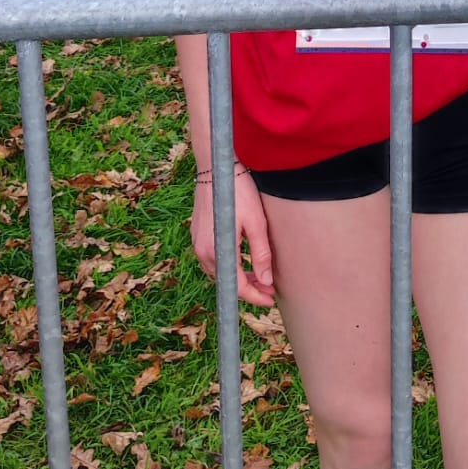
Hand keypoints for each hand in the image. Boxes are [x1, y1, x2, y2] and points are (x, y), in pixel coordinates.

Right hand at [190, 166, 274, 307]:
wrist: (216, 168)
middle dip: (249, 288)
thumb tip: (266, 280)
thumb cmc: (239, 192)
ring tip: (259, 276)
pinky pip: (213, 259)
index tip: (270, 300)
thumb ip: (261, 253)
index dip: (255, 296)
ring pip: (219, 271)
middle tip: (269, 289)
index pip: (237, 286)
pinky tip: (242, 261)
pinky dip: (229, 265)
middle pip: (226, 281)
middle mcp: (203, 251)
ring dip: (238, 277)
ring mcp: (197, 243)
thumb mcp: (256, 223)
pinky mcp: (197, 235)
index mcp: (218, 251)